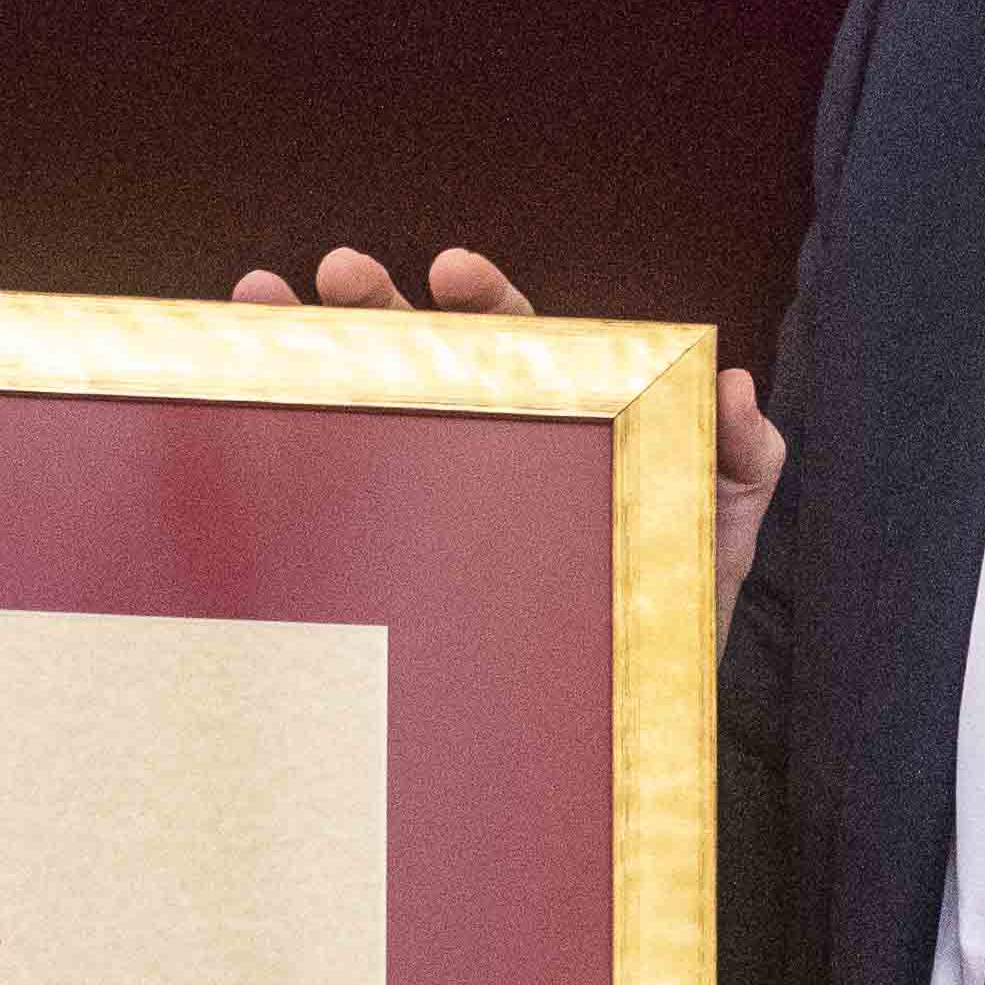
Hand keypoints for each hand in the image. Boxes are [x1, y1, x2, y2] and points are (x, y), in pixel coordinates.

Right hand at [235, 245, 792, 628]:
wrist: (626, 715)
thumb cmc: (678, 607)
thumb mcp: (726, 528)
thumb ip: (744, 455)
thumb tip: (733, 379)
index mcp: (561, 416)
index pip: (519, 339)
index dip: (485, 297)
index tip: (447, 269)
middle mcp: (491, 443)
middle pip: (425, 356)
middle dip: (374, 305)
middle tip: (332, 271)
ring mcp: (443, 496)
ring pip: (371, 409)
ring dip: (311, 348)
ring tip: (259, 301)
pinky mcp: (406, 558)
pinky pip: (345, 498)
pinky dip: (288, 453)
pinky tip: (241, 414)